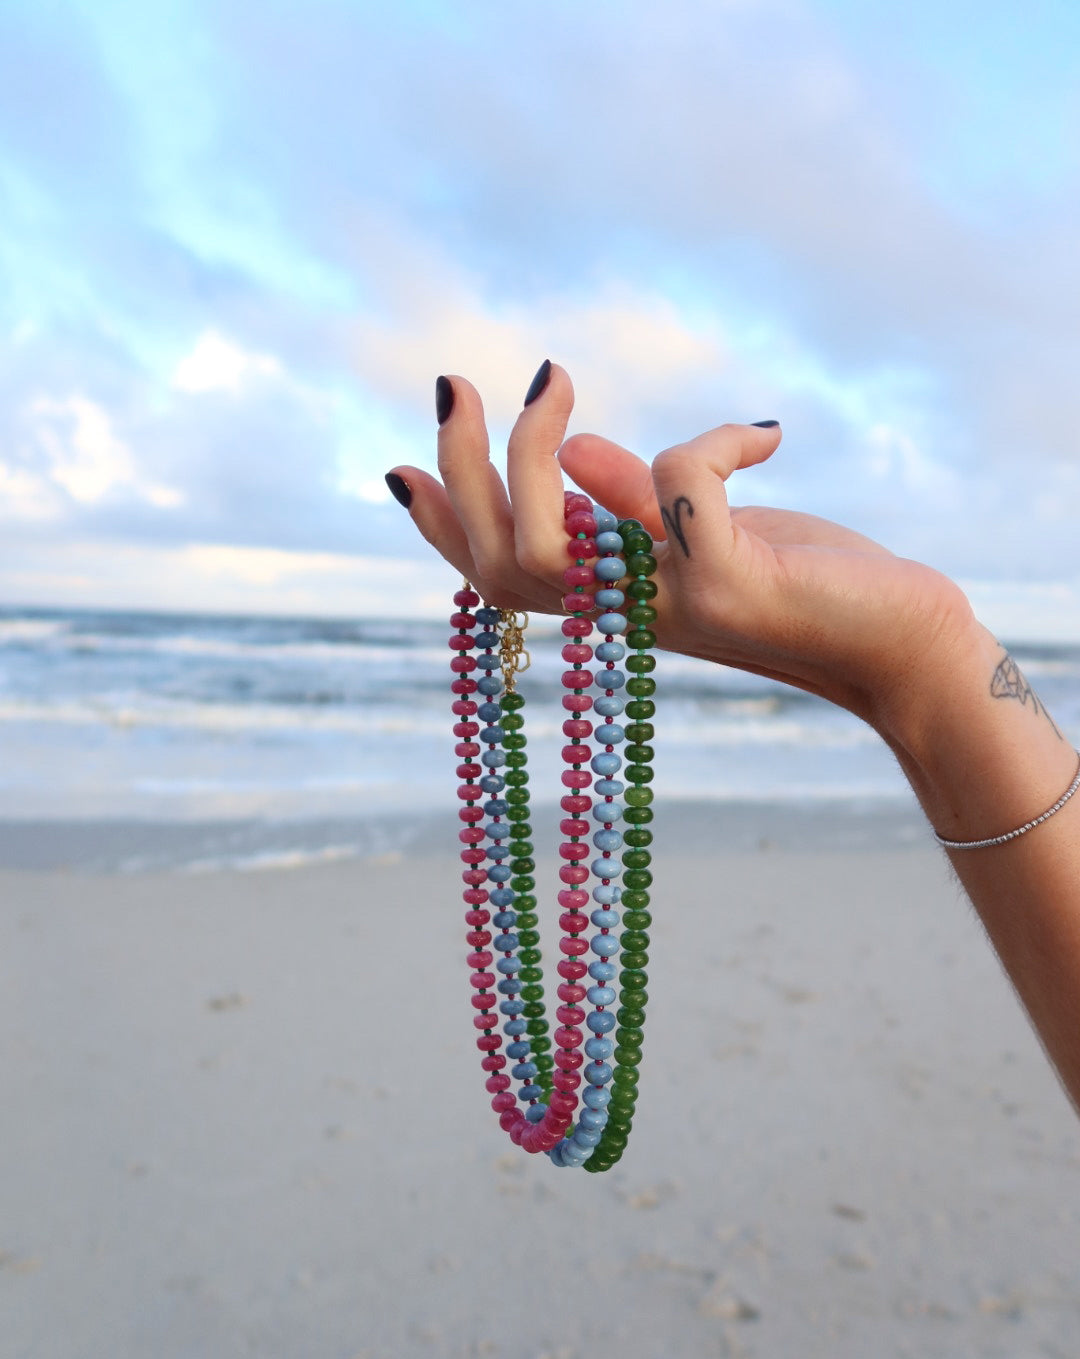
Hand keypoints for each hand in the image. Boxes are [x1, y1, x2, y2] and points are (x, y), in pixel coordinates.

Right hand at [388, 363, 978, 744]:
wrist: (897, 641)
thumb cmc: (807, 582)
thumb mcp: (705, 535)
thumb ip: (634, 503)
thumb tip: (574, 453)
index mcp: (611, 600)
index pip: (495, 575)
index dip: (440, 527)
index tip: (399, 468)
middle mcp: (627, 613)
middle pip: (499, 559)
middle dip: (463, 465)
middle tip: (473, 381)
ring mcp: (673, 605)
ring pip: (550, 542)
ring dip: (533, 446)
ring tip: (554, 377)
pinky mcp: (731, 584)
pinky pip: (682, 482)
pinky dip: (714, 438)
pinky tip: (767, 436)